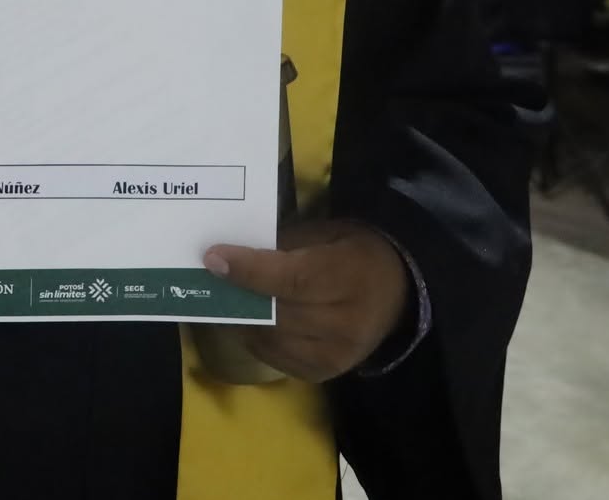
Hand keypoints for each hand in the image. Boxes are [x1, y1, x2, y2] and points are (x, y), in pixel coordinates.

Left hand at [203, 220, 409, 382]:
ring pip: (271, 339)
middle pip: (276, 312)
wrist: (399, 292)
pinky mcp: (324, 373)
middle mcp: (345, 323)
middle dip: (238, 295)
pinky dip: (256, 339)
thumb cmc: (355, 252)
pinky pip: (275, 358)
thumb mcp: (326, 234)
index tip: (213, 258)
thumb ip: (284, 246)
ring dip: (242, 319)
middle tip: (209, 278)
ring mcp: (335, 355)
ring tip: (223, 299)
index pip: (291, 278)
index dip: (249, 270)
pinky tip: (248, 321)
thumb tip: (235, 255)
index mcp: (349, 277)